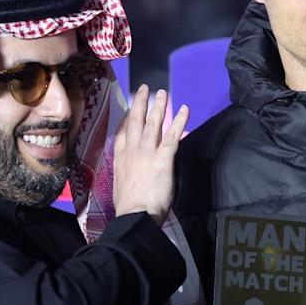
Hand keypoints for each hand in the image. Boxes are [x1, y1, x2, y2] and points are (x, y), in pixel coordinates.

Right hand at [113, 85, 188, 224]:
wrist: (135, 215)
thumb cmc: (129, 207)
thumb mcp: (121, 186)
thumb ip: (128, 174)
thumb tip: (134, 171)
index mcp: (120, 160)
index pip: (122, 134)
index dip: (126, 120)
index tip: (129, 111)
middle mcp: (132, 151)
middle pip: (136, 122)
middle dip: (140, 103)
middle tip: (145, 89)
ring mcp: (147, 153)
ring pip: (153, 124)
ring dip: (159, 106)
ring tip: (163, 93)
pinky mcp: (163, 158)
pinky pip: (172, 136)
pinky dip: (179, 121)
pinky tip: (185, 109)